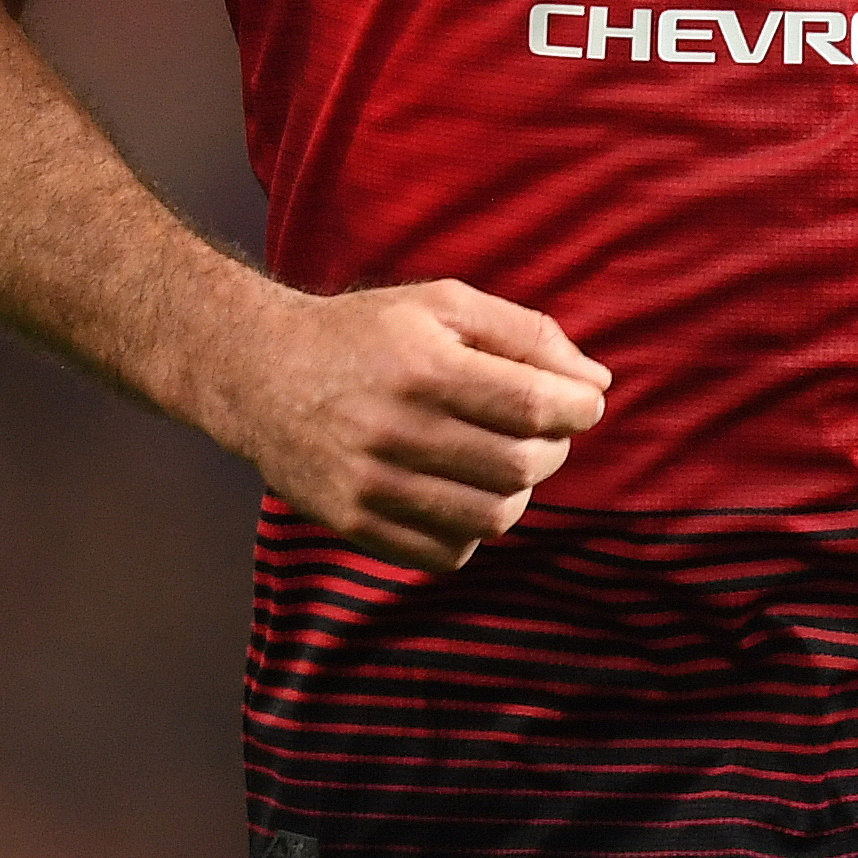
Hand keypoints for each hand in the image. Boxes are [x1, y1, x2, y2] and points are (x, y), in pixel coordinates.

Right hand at [217, 279, 610, 570]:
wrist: (260, 373)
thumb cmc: (364, 332)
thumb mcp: (443, 304)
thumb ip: (526, 334)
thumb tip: (597, 381)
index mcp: (424, 366)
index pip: (534, 405)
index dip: (579, 407)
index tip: (584, 401)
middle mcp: (396, 430)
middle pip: (520, 465)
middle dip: (556, 448)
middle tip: (545, 428)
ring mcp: (372, 485)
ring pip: (492, 517)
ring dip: (519, 491)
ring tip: (506, 460)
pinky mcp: (355, 524)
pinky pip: (448, 553)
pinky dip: (473, 529)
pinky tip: (462, 490)